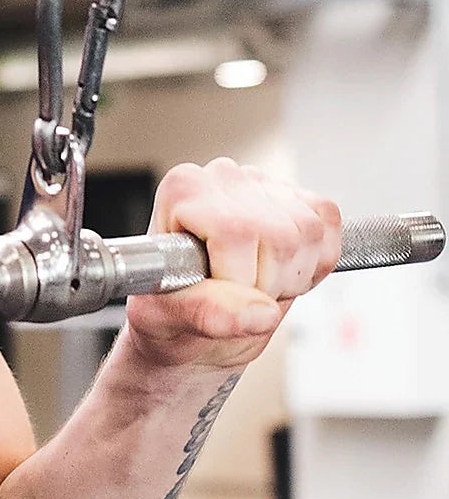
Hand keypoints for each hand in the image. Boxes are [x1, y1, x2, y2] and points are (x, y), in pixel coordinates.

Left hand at [124, 158, 341, 370]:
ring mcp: (264, 183)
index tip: (218, 295)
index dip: (238, 279)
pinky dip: (314, 265)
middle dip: (265, 285)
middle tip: (235, 297)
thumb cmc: (168, 312)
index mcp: (182, 190)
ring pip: (309, 234)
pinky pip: (330, 228)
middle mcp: (223, 177)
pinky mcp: (300, 198)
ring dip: (290, 278)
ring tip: (252, 287)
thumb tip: (259, 312)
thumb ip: (205, 312)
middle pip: (279, 237)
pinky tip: (277, 274)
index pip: (236, 232)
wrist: (187, 321)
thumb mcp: (168, 319)